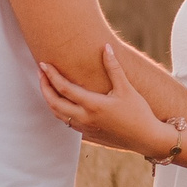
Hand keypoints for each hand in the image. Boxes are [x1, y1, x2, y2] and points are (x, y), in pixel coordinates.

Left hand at [38, 45, 172, 159]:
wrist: (146, 138)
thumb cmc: (138, 112)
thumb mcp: (127, 88)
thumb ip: (114, 68)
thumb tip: (106, 47)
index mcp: (93, 105)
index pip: (64, 88)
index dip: (51, 75)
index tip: (43, 64)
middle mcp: (85, 118)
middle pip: (54, 102)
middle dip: (44, 86)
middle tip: (41, 72)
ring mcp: (84, 128)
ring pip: (58, 114)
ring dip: (50, 99)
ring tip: (48, 86)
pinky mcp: (88, 135)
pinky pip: (66, 122)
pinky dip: (59, 111)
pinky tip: (62, 103)